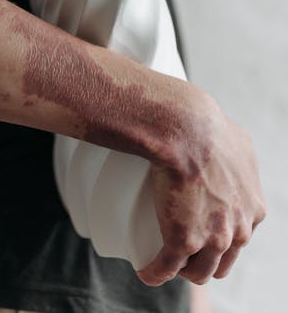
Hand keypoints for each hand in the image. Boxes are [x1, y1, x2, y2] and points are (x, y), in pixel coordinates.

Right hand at [138, 91, 266, 285]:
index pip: (240, 236)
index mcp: (254, 208)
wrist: (185, 130)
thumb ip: (236, 151)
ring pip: (199, 271)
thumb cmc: (206, 128)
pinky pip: (166, 268)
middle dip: (204, 257)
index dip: (220, 234)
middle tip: (182, 239)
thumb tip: (226, 145)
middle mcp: (239, 229)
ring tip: (164, 258)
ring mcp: (212, 239)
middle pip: (222, 259)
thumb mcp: (237, 140)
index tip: (201, 222)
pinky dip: (154, 273)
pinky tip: (146, 271)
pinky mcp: (183, 242)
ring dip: (182, 269)